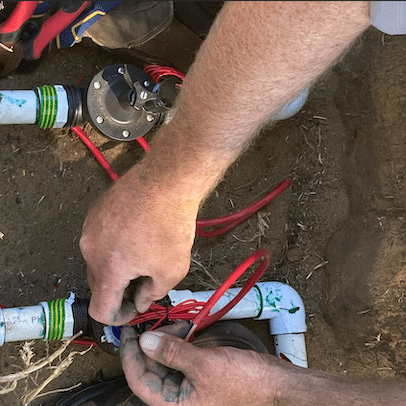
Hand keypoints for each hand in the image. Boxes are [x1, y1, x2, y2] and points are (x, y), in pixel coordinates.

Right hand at [79, 164, 198, 324]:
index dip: (117, 318)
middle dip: (119, 291)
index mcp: (108, 269)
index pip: (100, 310)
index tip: (131, 309)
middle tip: (142, 283)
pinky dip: (113, 246)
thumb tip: (139, 301)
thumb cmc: (171, 225)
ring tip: (142, 255)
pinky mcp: (94, 213)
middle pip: (98, 285)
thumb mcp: (172, 270)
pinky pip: (99, 239)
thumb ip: (151, 294)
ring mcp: (90, 228)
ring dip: (116, 266)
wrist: (166, 181)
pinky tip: (135, 236)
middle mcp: (91, 250)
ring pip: (98, 261)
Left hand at [120, 322, 286, 405]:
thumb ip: (172, 352)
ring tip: (181, 327)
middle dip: (152, 343)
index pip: (139, 380)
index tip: (127, 332)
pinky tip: (187, 331)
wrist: (275, 384)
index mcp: (174, 405)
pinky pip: (179, 357)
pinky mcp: (198, 374)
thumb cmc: (245, 383)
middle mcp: (178, 398)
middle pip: (151, 368)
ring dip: (167, 340)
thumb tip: (145, 341)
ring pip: (164, 360)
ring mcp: (188, 386)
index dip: (130, 355)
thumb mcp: (205, 365)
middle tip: (158, 324)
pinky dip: (180, 342)